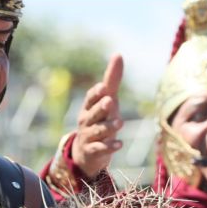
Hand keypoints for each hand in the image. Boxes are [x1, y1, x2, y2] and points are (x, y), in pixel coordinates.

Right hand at [71, 54, 123, 177]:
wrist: (86, 153)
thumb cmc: (99, 120)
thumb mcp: (106, 101)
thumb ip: (112, 81)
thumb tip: (118, 54)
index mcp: (89, 107)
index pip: (90, 98)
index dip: (96, 93)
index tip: (103, 87)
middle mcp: (86, 121)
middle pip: (93, 114)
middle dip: (100, 108)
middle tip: (109, 101)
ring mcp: (89, 137)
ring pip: (98, 131)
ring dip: (108, 127)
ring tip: (119, 123)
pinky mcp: (93, 152)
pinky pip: (100, 149)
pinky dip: (109, 147)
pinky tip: (120, 144)